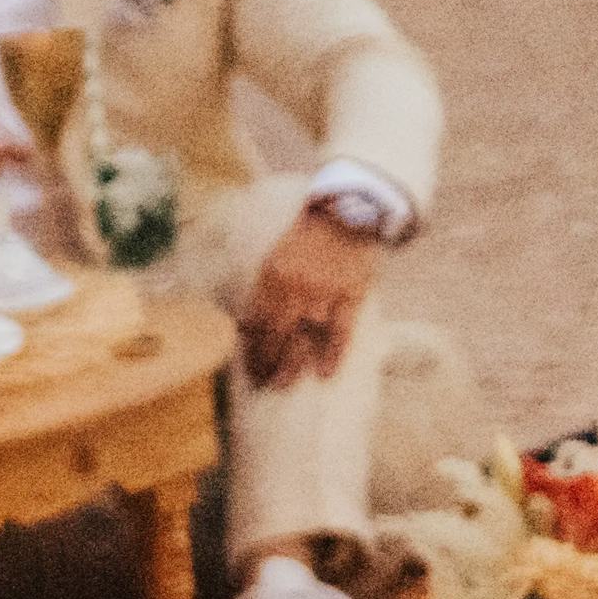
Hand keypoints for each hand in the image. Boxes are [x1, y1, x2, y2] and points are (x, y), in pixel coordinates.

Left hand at [239, 209, 380, 387]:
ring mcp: (324, 293)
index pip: (255, 321)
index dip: (251, 347)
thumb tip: (247, 325)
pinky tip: (325, 374)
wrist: (346, 214)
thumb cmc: (308, 239)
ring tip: (284, 384)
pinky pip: (340, 330)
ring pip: (304, 336)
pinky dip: (333, 354)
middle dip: (266, 362)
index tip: (249, 367)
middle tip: (264, 383)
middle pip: (276, 334)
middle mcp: (295, 287)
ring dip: (292, 364)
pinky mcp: (351, 295)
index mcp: (272, 277)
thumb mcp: (276, 259)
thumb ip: (265, 290)